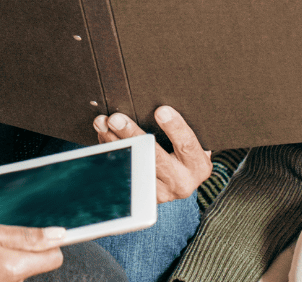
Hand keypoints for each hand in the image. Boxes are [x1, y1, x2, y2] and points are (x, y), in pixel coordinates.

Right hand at [0, 220, 63, 281]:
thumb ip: (24, 235)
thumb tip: (57, 235)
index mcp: (11, 266)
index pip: (54, 257)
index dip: (47, 243)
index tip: (38, 236)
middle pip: (33, 265)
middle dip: (19, 252)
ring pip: (15, 273)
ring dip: (2, 263)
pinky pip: (1, 280)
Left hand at [94, 106, 211, 202]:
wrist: (182, 180)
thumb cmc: (185, 153)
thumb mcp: (190, 143)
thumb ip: (178, 129)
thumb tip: (157, 105)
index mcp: (198, 166)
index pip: (187, 144)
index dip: (174, 127)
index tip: (161, 110)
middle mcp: (182, 182)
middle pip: (155, 156)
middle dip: (133, 135)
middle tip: (115, 119)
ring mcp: (162, 192)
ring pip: (135, 165)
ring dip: (115, 142)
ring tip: (103, 124)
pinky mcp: (144, 197)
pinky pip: (125, 172)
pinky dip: (113, 152)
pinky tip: (104, 137)